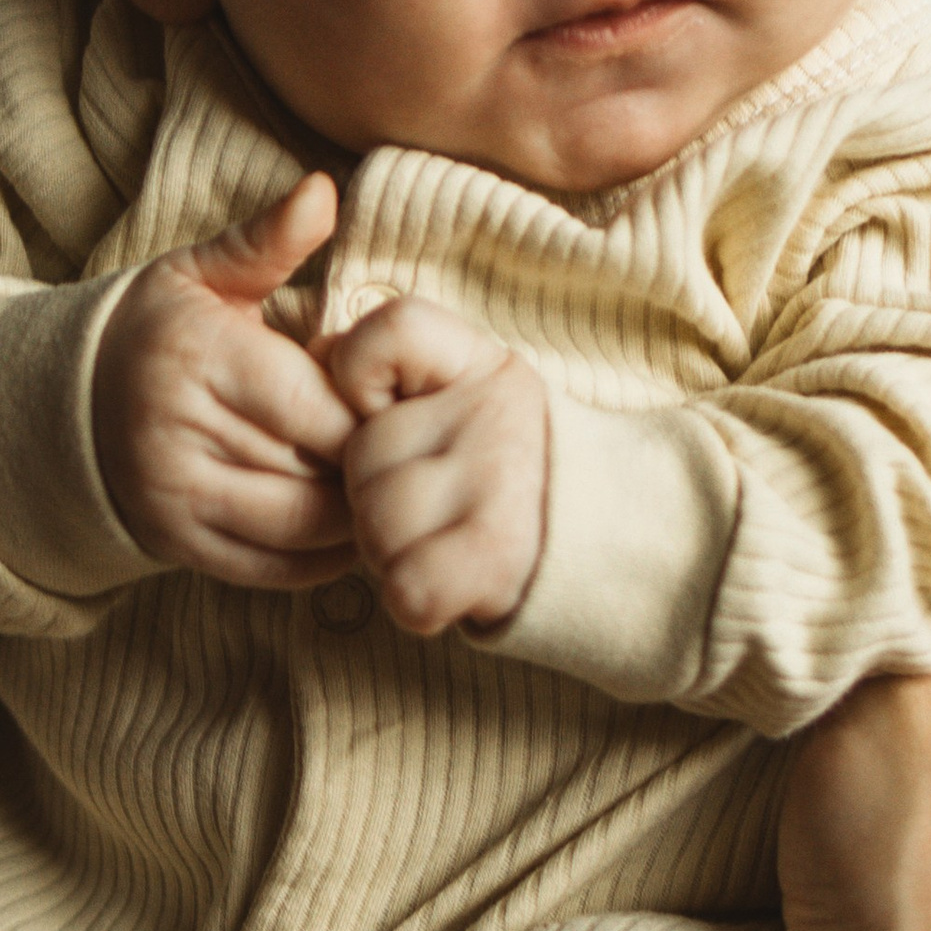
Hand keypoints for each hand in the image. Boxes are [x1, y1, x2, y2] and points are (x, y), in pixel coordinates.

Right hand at [92, 174, 357, 585]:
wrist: (70, 403)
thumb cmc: (161, 330)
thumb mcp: (203, 273)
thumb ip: (268, 240)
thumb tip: (323, 191)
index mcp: (197, 357)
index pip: (315, 404)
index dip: (367, 410)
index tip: (390, 401)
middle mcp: (178, 433)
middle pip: (315, 469)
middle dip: (367, 465)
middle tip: (402, 450)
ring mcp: (174, 497)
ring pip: (300, 526)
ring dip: (354, 515)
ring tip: (378, 487)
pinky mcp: (177, 545)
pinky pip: (273, 569)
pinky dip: (323, 558)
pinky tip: (345, 528)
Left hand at [322, 292, 550, 637]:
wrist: (613, 552)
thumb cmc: (507, 486)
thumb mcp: (463, 402)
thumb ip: (390, 372)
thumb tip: (317, 355)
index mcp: (484, 365)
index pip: (391, 329)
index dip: (359, 376)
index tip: (392, 412)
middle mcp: (496, 412)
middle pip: (363, 455)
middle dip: (378, 498)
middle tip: (438, 511)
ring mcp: (499, 480)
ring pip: (376, 526)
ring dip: (397, 554)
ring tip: (452, 546)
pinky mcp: (499, 554)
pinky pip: (407, 587)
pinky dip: (419, 602)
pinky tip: (456, 586)